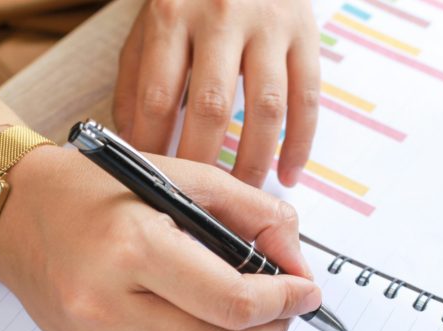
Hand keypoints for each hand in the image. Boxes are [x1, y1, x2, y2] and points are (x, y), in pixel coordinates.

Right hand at [0, 144, 319, 330]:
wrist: (16, 213)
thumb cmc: (95, 188)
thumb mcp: (179, 176)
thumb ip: (251, 212)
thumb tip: (296, 260)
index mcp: (134, 248)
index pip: (232, 301)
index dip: (284, 301)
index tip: (307, 291)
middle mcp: (110, 304)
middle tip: (289, 309)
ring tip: (255, 321)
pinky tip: (211, 330)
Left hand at [113, 0, 319, 187]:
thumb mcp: (151, 24)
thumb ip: (136, 79)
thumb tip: (134, 142)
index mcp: (172, 14)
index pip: (159, 96)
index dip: (156, 147)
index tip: (156, 182)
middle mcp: (222, 16)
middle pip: (212, 107)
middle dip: (204, 163)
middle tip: (199, 200)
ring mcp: (269, 25)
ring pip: (265, 109)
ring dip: (254, 160)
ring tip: (242, 193)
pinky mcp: (306, 36)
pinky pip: (307, 100)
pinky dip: (300, 144)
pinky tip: (288, 174)